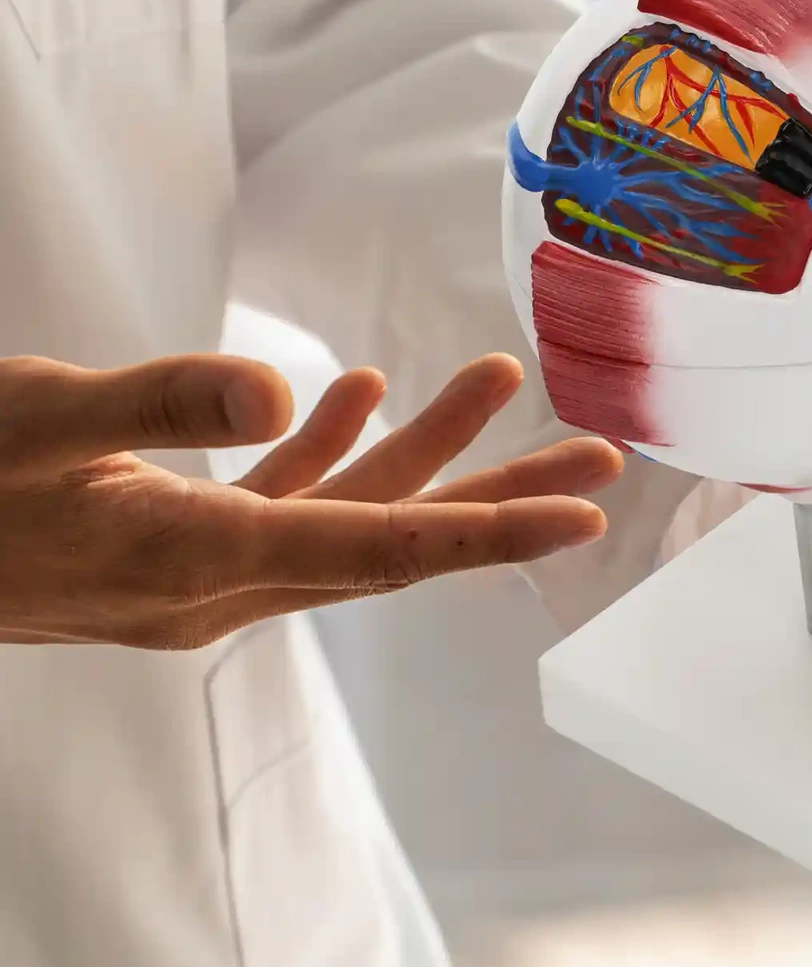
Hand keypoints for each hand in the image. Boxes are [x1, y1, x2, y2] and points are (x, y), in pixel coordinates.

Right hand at [0, 352, 622, 649]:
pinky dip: (330, 454)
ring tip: (497, 380)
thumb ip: (157, 400)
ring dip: (425, 453)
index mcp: (194, 562)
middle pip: (392, 540)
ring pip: (345, 515)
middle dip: (501, 497)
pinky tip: (361, 396)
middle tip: (601, 460)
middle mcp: (215, 586)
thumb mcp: (37, 418)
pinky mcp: (174, 548)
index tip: (584, 517)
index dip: (489, 533)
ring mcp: (196, 574)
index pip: (378, 549)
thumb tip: (287, 392)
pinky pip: (279, 506)